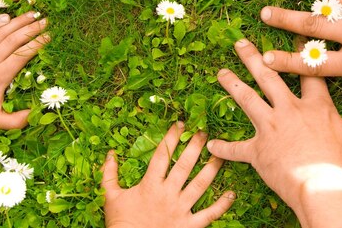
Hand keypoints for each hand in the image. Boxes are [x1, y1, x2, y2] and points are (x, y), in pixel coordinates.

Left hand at [0, 12, 47, 127]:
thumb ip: (16, 120)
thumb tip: (35, 114)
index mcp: (0, 75)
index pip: (22, 54)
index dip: (37, 44)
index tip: (50, 36)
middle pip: (14, 39)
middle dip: (31, 28)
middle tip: (45, 19)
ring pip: (0, 33)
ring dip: (16, 21)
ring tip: (30, 13)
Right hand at [102, 122, 234, 227]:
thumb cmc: (120, 224)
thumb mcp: (110, 197)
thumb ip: (109, 174)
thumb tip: (109, 153)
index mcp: (150, 184)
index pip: (162, 155)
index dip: (171, 137)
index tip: (180, 124)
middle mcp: (168, 194)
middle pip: (185, 165)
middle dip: (195, 146)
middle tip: (204, 132)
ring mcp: (181, 210)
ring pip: (200, 184)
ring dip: (212, 168)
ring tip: (221, 154)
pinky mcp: (189, 226)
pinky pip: (209, 214)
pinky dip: (222, 204)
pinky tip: (232, 193)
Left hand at [207, 40, 341, 212]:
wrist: (324, 189)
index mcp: (316, 107)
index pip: (308, 72)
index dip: (301, 52)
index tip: (291, 34)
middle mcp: (290, 110)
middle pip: (268, 76)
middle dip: (252, 57)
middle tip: (239, 43)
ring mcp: (271, 128)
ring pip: (247, 99)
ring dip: (232, 84)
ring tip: (220, 73)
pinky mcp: (258, 150)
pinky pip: (236, 148)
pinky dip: (224, 148)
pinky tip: (212, 144)